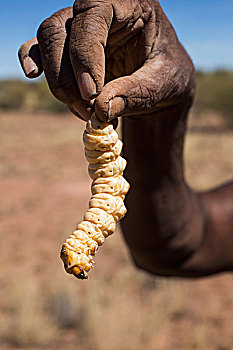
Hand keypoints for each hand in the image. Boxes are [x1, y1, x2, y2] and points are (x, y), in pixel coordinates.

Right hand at [18, 0, 194, 121]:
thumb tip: (101, 110)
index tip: (92, 94)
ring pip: (47, 42)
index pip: (92, 15)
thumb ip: (136, 94)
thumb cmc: (166, 77)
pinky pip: (39, 47)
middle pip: (60, 30)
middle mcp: (98, 10)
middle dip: (68, 77)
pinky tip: (33, 74)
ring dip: (59, 83)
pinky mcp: (68, 49)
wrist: (159, 85)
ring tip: (84, 112)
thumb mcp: (163, 84)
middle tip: (89, 110)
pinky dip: (33, 60)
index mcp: (129, 4)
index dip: (85, 55)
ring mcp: (79, 28)